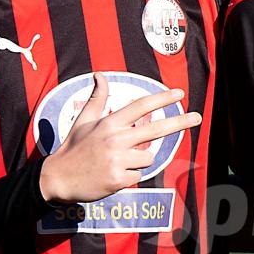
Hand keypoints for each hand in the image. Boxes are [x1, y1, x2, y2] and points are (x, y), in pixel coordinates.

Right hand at [39, 72, 200, 203]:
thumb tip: (99, 74)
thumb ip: (97, 98)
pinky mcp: (118, 179)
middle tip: (197, 117)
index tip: (179, 93)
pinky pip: (138, 175)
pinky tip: (112, 175)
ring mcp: (117, 160)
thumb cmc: (73, 147)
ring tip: (117, 161)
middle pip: (155, 130)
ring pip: (148, 157)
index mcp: (109, 124)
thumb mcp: (83, 120)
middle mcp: (115, 139)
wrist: (56, 178)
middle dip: (179, 122)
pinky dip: (129, 175)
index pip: (140, 107)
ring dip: (139, 160)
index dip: (161, 99)